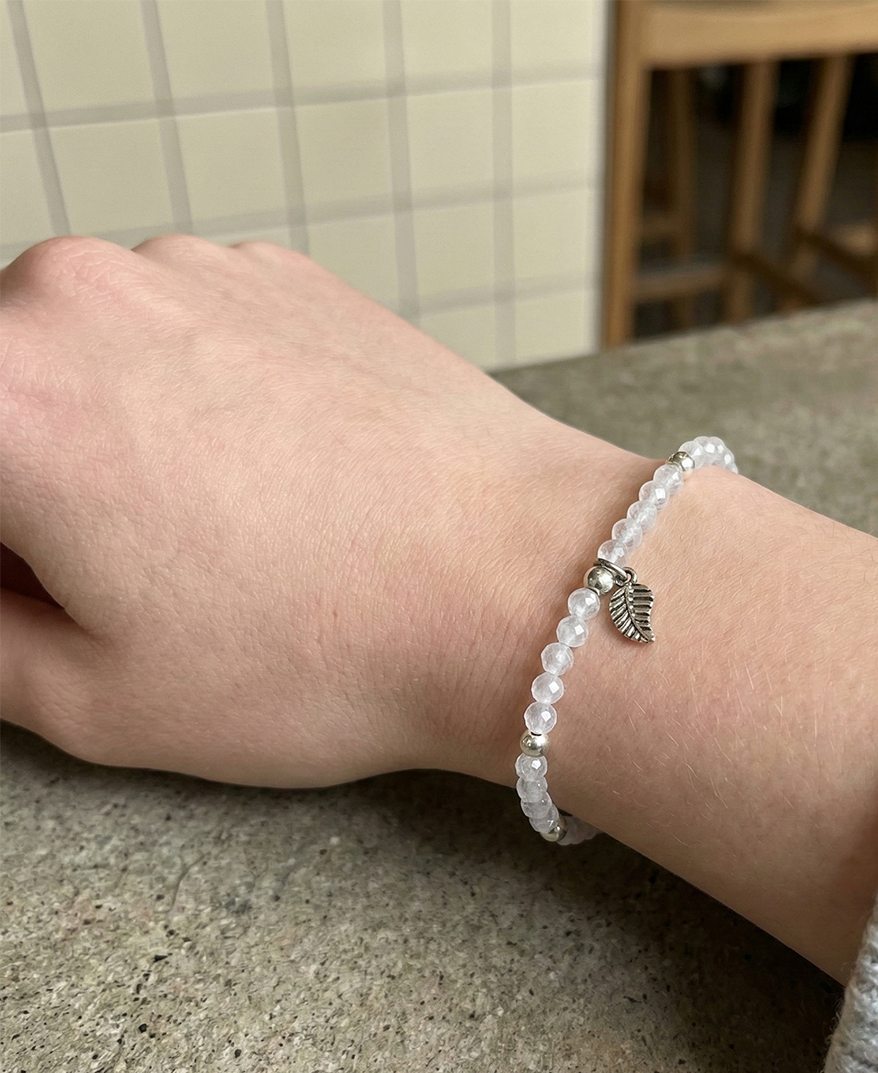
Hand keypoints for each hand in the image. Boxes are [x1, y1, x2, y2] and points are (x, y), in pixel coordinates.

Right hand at [0, 235, 635, 786]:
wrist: (523, 581)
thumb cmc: (329, 648)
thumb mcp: (100, 698)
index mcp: (1, 394)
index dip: (4, 554)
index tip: (39, 587)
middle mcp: (80, 293)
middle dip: (23, 490)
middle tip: (112, 579)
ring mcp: (194, 267)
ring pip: (86, 360)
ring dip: (107, 438)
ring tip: (217, 534)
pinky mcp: (282, 274)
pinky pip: (185, 335)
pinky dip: (193, 397)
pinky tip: (277, 477)